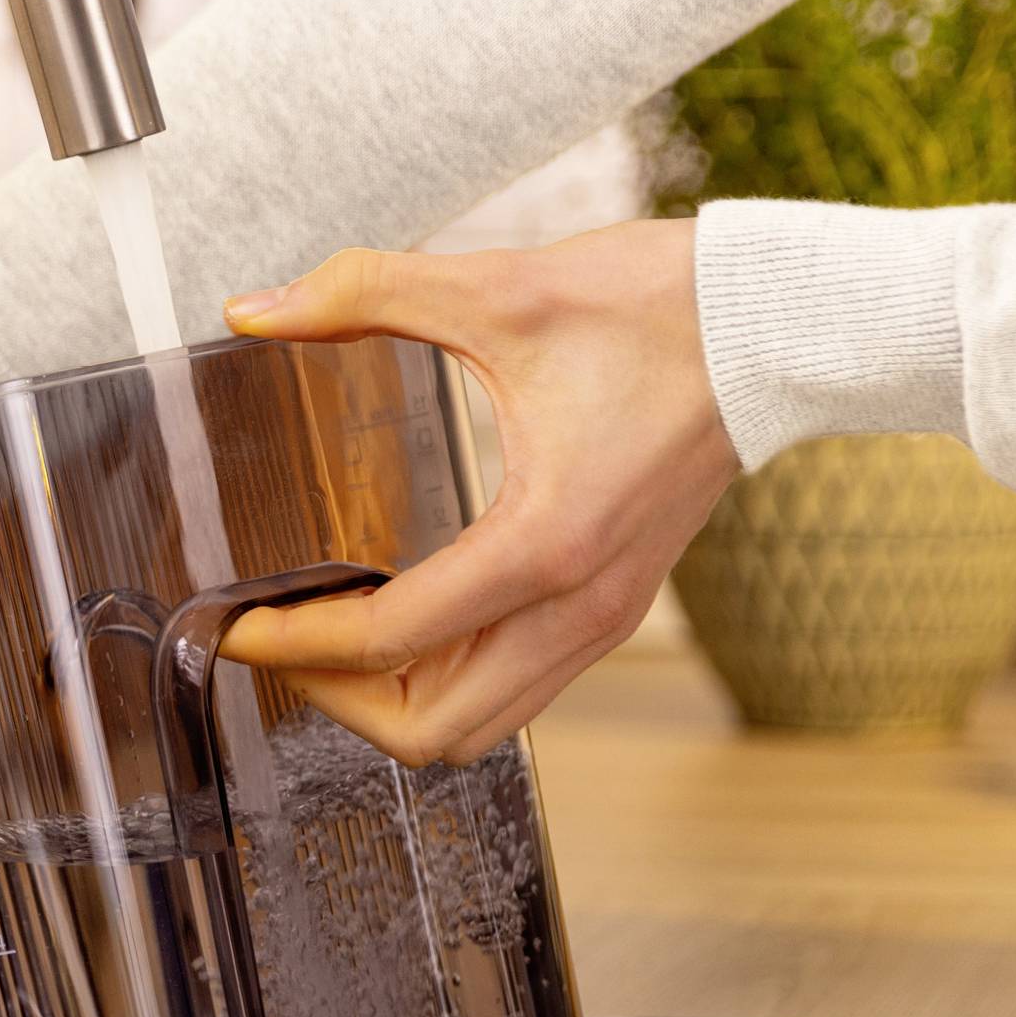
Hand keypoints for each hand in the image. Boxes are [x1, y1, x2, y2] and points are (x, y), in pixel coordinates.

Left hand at [218, 220, 737, 763]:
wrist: (781, 320)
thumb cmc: (660, 306)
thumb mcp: (499, 286)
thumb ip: (364, 292)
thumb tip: (254, 309)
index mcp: (545, 542)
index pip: (389, 641)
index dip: (293, 644)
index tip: (234, 624)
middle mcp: (581, 604)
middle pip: (435, 730)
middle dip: (337, 700)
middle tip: (279, 640)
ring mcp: (607, 615)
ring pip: (481, 724)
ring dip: (393, 700)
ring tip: (329, 635)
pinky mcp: (619, 604)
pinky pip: (518, 686)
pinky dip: (448, 677)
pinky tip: (403, 615)